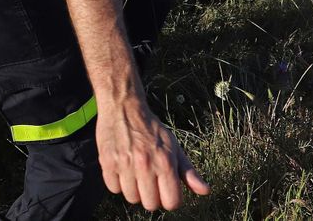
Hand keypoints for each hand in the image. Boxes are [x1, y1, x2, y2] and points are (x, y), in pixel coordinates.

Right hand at [96, 98, 210, 211]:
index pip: (171, 202)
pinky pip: (113, 188)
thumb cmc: (151, 129)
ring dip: (134, 190)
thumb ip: (188, 172)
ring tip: (135, 174)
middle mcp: (145, 165)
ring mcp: (125, 164)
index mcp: (165, 162)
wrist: (124, 107)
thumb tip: (205, 191)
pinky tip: (122, 169)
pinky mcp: (107, 162)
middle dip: (152, 197)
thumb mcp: (174, 147)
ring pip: (131, 198)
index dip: (170, 199)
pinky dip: (117, 182)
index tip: (166, 190)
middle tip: (150, 181)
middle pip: (151, 205)